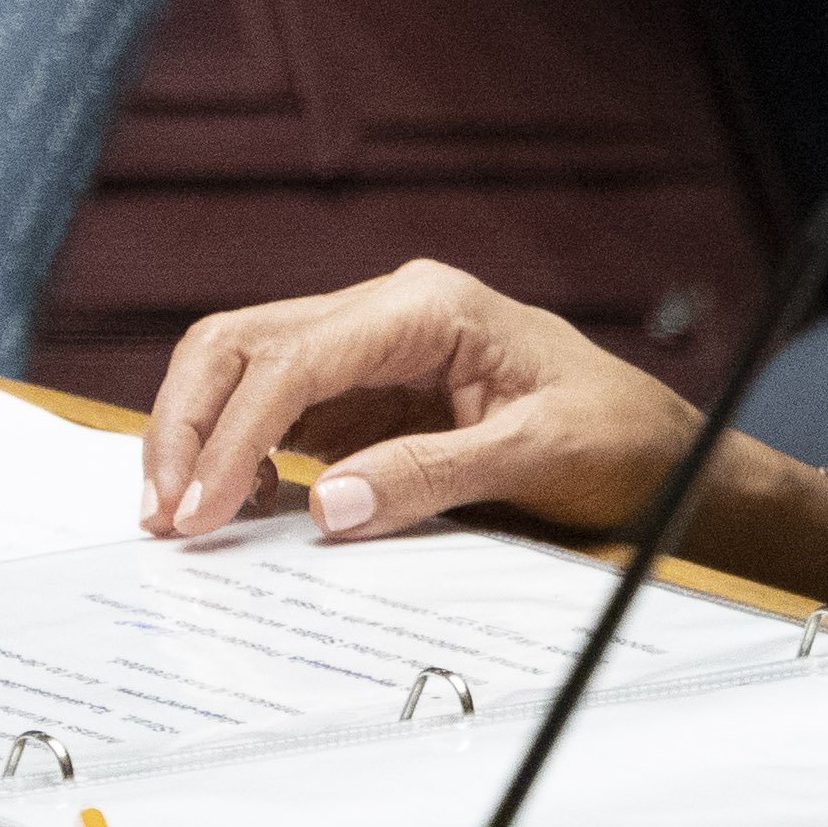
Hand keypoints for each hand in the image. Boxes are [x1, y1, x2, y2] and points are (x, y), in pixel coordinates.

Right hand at [142, 261, 827, 602]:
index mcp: (427, 306)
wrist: (665, 453)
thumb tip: (324, 506)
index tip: (199, 508)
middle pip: (241, 342)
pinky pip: (274, 413)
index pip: (296, 357)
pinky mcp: (364, 398)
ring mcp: (369, 352)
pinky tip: (231, 510)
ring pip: (242, 369)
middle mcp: (387, 313)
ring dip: (198, 436)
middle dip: (187, 421)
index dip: (234, 434)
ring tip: (177, 519)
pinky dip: (235, 456)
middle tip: (162, 514)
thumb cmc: (620, 439)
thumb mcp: (539, 457)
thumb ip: (430, 476)